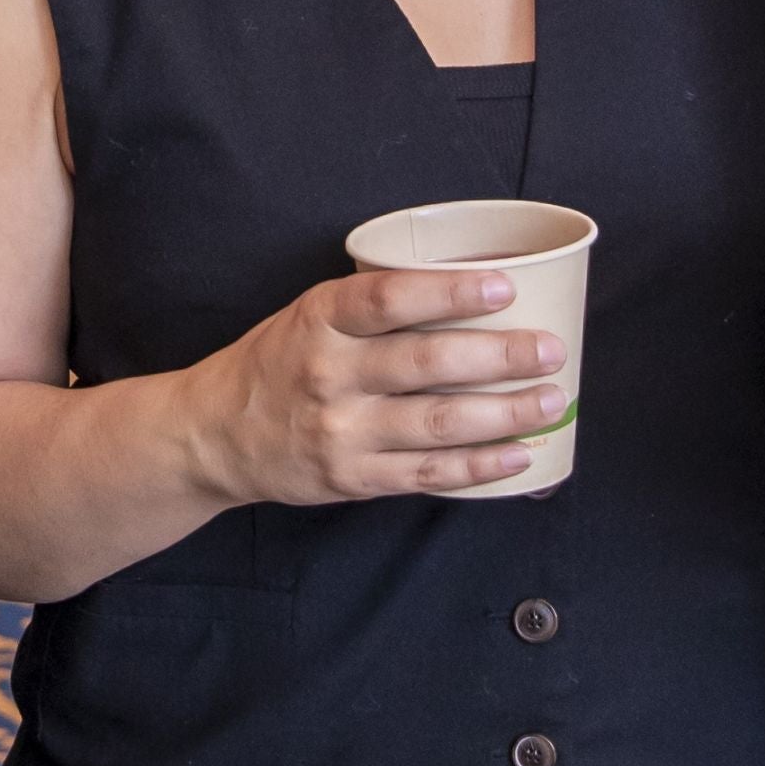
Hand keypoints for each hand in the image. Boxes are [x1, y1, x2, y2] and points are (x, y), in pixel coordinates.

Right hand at [180, 268, 567, 506]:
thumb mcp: (309, 315)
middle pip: (426, 363)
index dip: (450, 293)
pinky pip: (427, 473)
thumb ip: (370, 306)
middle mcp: (329, 374)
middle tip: (551, 349)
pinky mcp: (352, 478)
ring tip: (551, 400)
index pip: (389, 299)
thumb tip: (470, 290)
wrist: (213, 434)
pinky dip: (479, 466)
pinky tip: (518, 454)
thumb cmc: (278, 362)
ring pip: (437, 423)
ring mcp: (341, 431)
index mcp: (319, 319)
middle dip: (499, 357)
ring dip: (504, 413)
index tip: (504, 287)